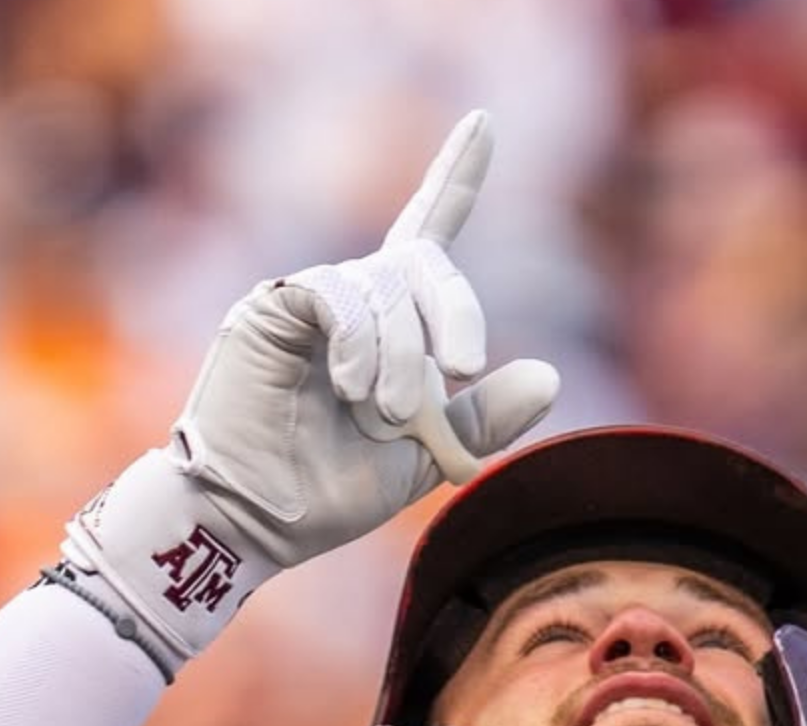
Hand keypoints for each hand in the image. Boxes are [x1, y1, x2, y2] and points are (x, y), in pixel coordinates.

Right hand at [61, 111, 558, 674]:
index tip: (485, 124)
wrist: (257, 520)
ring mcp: (309, 299)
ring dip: (401, 355)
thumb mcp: (426, 457)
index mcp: (389, 326)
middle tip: (463, 368)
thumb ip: (482, 418)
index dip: (456, 177)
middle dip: (454, 310)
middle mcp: (350, 299)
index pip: (427, 233)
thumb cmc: (328, 492)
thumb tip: (549, 375)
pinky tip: (353, 387)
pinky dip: (359, 341)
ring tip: (388, 413)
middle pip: (423, 263)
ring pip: (382, 288)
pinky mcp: (271, 307)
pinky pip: (335, 295)